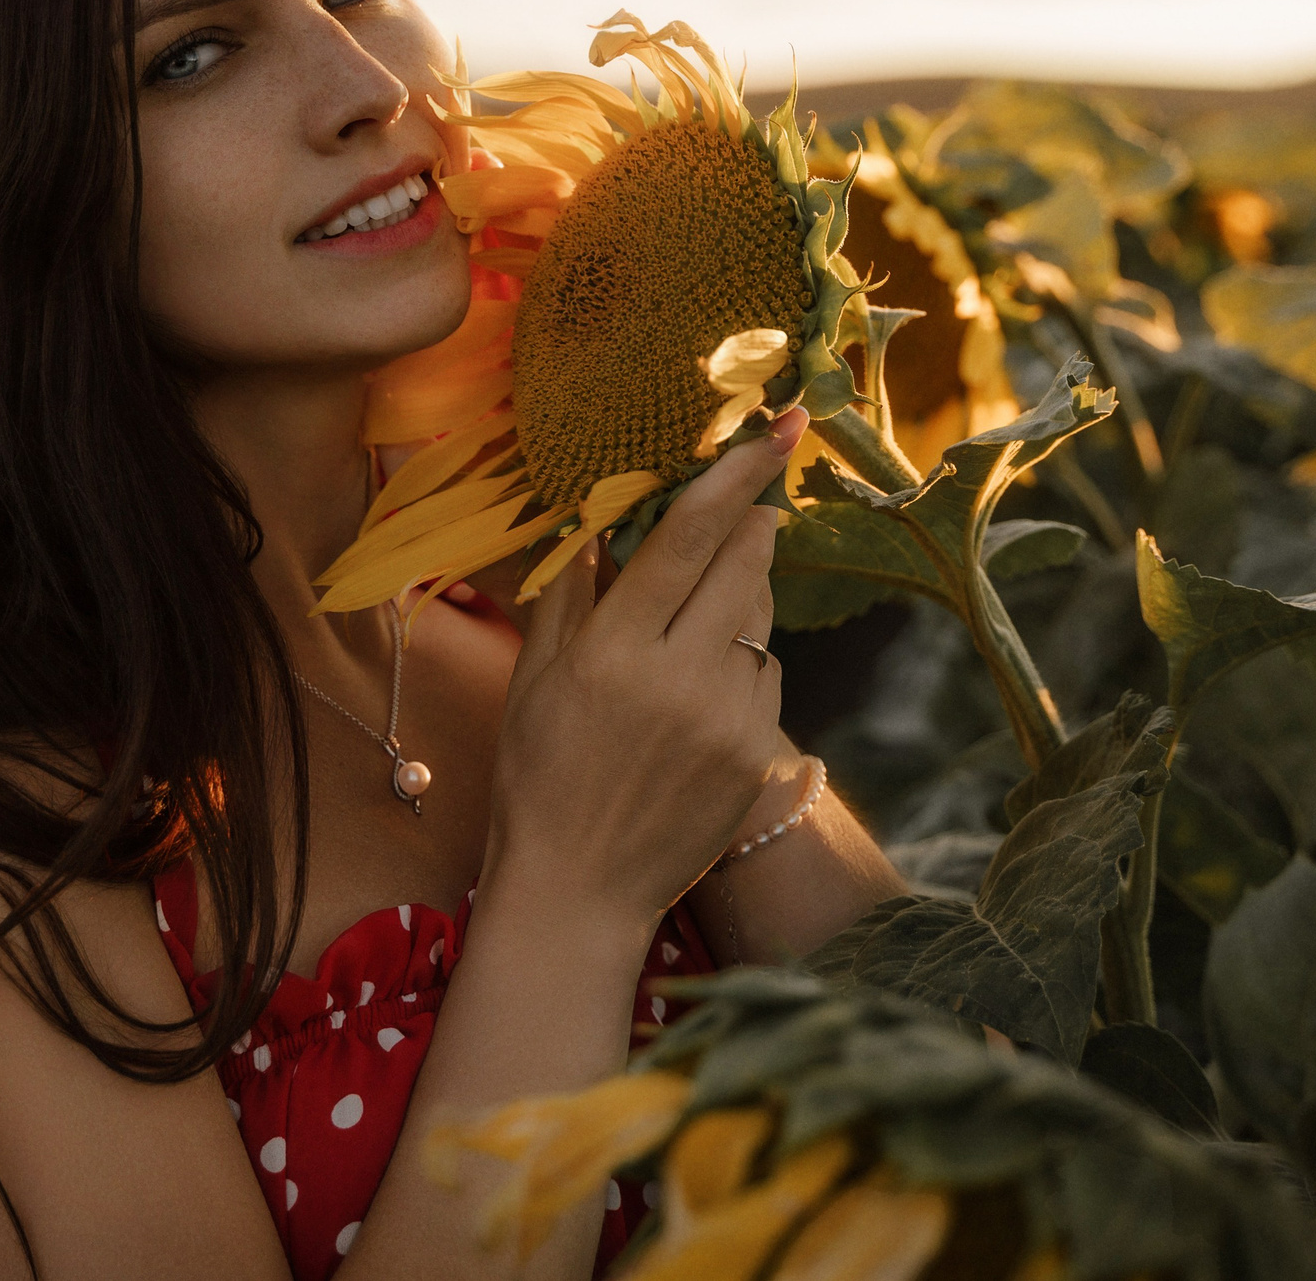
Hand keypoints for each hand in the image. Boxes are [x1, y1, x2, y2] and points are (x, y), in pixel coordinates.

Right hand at [480, 408, 806, 928]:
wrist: (580, 888)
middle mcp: (679, 678)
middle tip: (754, 502)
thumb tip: (599, 517)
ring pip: (759, 622)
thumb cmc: (540, 775)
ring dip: (741, 604)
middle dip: (755, 523)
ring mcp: (727, 719)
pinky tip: (701, 699)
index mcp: (614, 650)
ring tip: (692, 633)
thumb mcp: (536, 678)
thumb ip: (572, 592)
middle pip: (745, 563)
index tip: (778, 427)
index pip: (688, 537)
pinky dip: (742, 669)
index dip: (735, 474)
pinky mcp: (757, 754)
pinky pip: (766, 679)